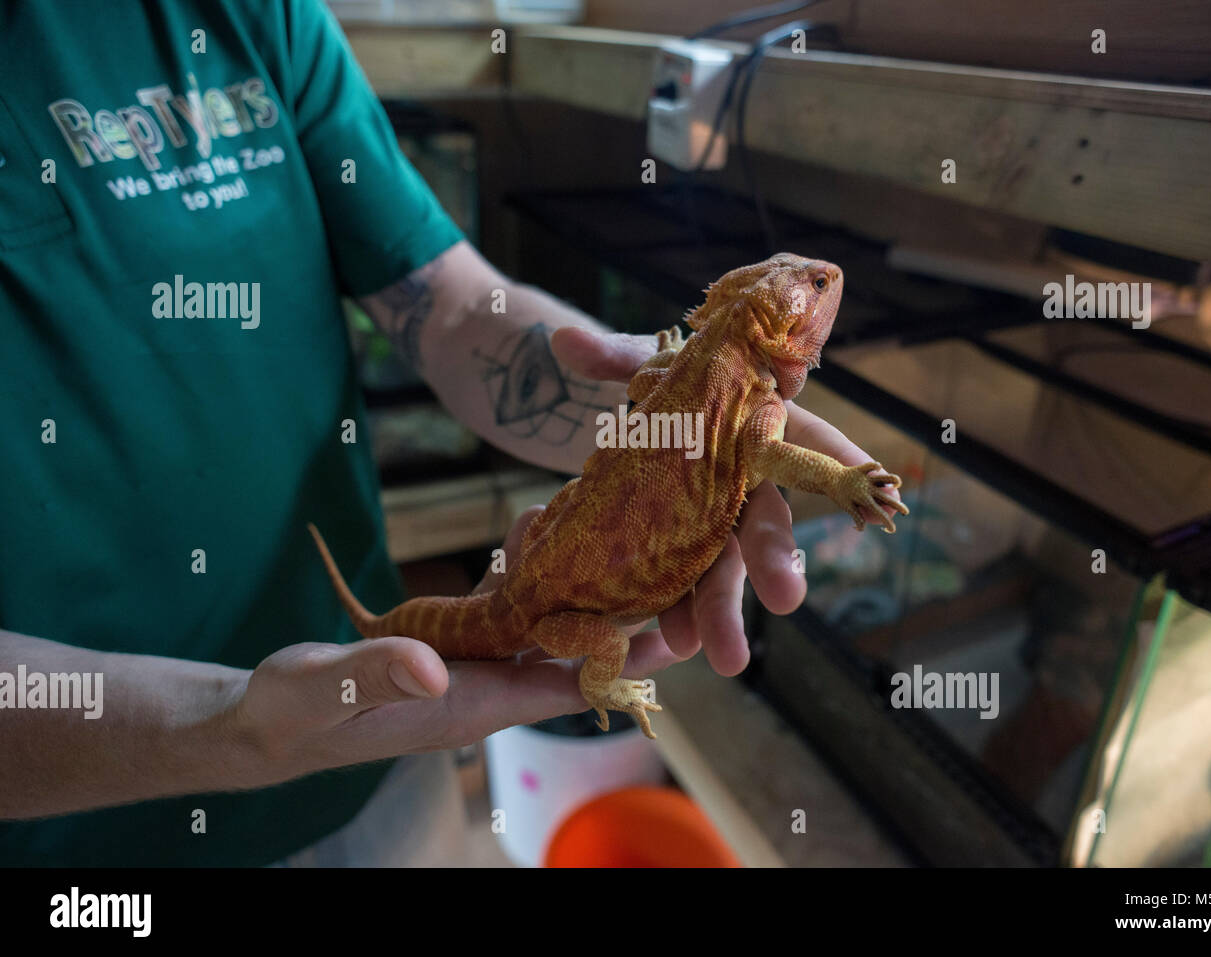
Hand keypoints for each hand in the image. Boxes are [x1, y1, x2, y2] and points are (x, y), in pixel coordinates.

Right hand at [227, 510, 680, 783]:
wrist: (266, 720)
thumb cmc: (293, 712)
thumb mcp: (326, 690)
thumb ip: (375, 675)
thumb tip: (431, 668)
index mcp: (471, 704)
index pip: (568, 685)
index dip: (624, 660)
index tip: (677, 628)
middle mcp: (483, 688)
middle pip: (571, 652)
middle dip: (614, 610)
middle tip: (660, 557)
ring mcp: (467, 669)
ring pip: (539, 625)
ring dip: (569, 584)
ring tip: (600, 529)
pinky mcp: (448, 650)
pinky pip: (501, 612)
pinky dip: (520, 576)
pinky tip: (529, 537)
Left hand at [551, 326, 902, 676]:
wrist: (630, 429)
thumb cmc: (661, 390)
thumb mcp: (642, 368)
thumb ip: (615, 357)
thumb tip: (564, 340)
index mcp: (756, 425)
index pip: (805, 439)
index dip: (837, 461)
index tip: (873, 489)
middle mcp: (748, 482)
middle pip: (766, 521)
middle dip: (775, 560)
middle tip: (786, 599)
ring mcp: (718, 524)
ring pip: (727, 567)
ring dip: (723, 609)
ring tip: (719, 654)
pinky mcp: (685, 553)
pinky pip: (687, 585)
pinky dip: (679, 614)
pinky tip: (674, 644)